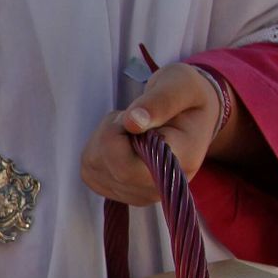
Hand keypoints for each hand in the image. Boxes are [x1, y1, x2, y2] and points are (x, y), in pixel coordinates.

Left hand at [80, 63, 226, 205]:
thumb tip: (133, 122)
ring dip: (103, 138)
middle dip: (110, 131)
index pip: (130, 165)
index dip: (117, 134)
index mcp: (182, 161)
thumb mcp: (181, 83)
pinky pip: (89, 170)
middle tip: (132, 116)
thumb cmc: (186, 95)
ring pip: (94, 165)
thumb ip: (161, 101)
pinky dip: (97, 149)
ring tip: (132, 127)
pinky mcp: (119, 191)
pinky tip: (121, 140)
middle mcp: (160, 187)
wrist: (189, 115)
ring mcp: (138, 194)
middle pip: (107, 165)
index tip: (133, 114)